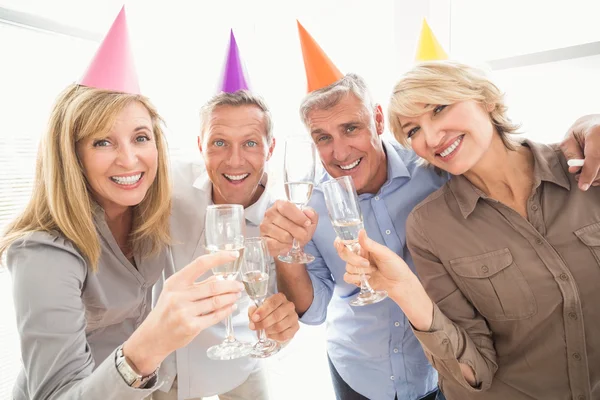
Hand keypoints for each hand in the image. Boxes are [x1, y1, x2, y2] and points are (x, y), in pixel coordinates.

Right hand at [123, 251, 242, 373]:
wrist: (153, 336)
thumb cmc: (165, 312)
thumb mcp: (174, 292)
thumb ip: (195, 284)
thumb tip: (218, 277)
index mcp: (175, 282)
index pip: (200, 264)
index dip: (219, 258)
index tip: (233, 255)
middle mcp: (179, 296)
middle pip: (213, 286)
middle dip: (231, 285)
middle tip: (239, 285)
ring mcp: (185, 312)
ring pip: (216, 301)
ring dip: (230, 297)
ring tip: (236, 295)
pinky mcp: (192, 326)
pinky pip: (215, 316)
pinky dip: (226, 311)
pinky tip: (230, 307)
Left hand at [248, 292, 298, 341]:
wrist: (279, 319)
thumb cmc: (268, 312)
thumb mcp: (259, 309)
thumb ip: (254, 311)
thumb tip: (252, 314)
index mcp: (280, 298)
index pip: (272, 303)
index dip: (262, 311)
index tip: (254, 318)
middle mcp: (289, 306)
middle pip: (276, 316)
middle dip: (263, 323)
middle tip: (254, 327)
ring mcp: (293, 317)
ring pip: (280, 326)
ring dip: (268, 330)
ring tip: (262, 331)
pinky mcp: (295, 327)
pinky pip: (284, 335)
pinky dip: (274, 337)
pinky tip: (269, 335)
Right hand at [260, 200, 317, 256]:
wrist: (290, 243)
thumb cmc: (298, 228)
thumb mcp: (309, 221)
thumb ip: (312, 215)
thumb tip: (309, 213)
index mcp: (280, 204)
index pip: (287, 207)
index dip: (299, 216)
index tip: (307, 224)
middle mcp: (270, 213)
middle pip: (287, 224)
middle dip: (299, 233)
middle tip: (303, 236)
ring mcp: (264, 226)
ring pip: (284, 236)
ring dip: (292, 241)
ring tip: (293, 240)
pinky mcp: (263, 239)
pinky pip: (276, 245)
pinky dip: (285, 247)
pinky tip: (287, 245)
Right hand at [336, 230, 416, 292]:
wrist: (400, 284)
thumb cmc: (395, 266)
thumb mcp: (384, 253)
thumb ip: (370, 244)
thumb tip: (360, 231)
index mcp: (364, 248)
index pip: (347, 243)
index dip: (340, 243)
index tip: (340, 243)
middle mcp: (358, 257)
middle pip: (344, 255)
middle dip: (354, 259)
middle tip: (367, 263)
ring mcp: (357, 268)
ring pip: (347, 267)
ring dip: (360, 270)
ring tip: (373, 271)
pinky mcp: (357, 280)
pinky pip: (347, 277)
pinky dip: (355, 278)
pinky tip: (367, 278)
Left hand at [560, 114, 599, 189]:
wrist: (599, 122)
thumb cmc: (582, 130)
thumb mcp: (569, 137)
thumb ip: (570, 152)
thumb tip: (574, 170)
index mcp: (596, 131)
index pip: (595, 157)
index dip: (588, 173)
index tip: (582, 186)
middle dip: (590, 176)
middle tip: (577, 177)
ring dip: (597, 177)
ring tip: (585, 174)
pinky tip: (595, 174)